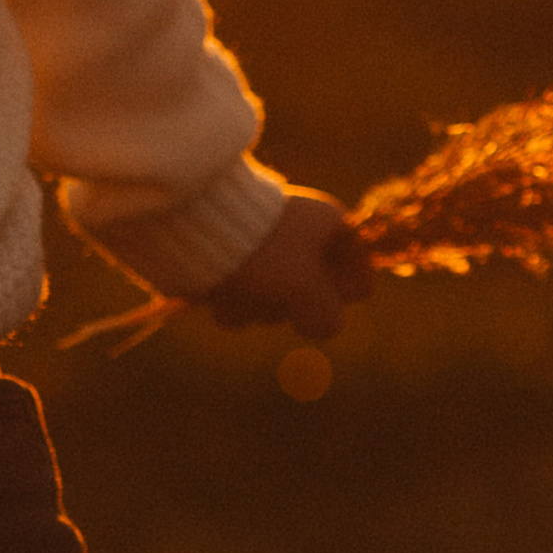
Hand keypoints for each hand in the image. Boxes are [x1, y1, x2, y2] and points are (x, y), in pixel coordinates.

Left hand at [204, 190, 374, 339]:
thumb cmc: (261, 251)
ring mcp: (269, 253)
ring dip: (258, 308)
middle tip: (275, 289)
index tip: (320, 288)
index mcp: (330, 226)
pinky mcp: (239, 267)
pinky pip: (249, 303)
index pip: (361, 278)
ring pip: (278, 306)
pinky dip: (235, 304)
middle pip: (315, 299)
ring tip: (241, 286)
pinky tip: (221, 291)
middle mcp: (303, 238)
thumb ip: (328, 316)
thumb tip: (324, 326)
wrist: (190, 229)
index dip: (342, 294)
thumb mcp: (307, 288)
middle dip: (289, 306)